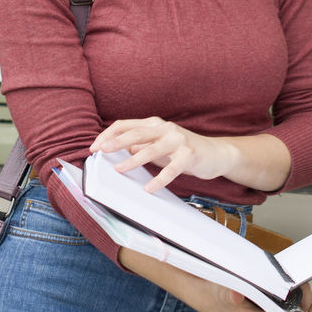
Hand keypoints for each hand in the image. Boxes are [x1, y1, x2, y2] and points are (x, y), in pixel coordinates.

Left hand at [91, 117, 235, 192]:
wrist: (216, 153)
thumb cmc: (183, 150)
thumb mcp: (160, 146)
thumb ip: (142, 145)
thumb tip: (120, 150)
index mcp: (155, 124)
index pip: (126, 124)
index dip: (109, 134)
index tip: (95, 147)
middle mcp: (165, 128)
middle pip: (136, 133)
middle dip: (116, 142)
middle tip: (101, 151)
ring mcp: (178, 139)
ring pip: (151, 149)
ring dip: (133, 160)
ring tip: (119, 169)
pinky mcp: (189, 154)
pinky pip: (172, 168)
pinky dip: (159, 179)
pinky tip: (149, 188)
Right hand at [119, 247, 311, 311]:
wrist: (189, 285)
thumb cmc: (205, 290)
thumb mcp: (215, 289)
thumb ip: (229, 294)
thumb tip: (239, 295)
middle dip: (302, 301)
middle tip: (301, 282)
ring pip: (286, 310)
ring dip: (293, 296)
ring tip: (292, 279)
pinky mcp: (255, 304)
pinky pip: (276, 301)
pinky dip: (282, 290)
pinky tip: (277, 278)